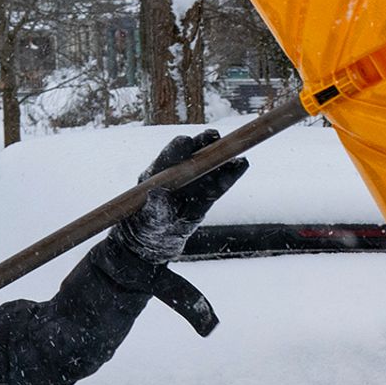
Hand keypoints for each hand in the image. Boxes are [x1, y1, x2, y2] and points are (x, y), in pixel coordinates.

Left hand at [115, 132, 247, 262]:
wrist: (152, 247)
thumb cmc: (145, 233)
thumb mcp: (149, 223)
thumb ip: (155, 209)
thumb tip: (157, 193)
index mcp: (156, 177)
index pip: (167, 158)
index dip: (177, 149)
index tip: (186, 142)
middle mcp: (174, 178)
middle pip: (191, 157)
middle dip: (202, 146)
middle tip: (214, 137)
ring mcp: (190, 188)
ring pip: (207, 170)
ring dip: (220, 159)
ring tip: (235, 151)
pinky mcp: (203, 200)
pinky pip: (218, 186)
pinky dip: (229, 176)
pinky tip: (240, 165)